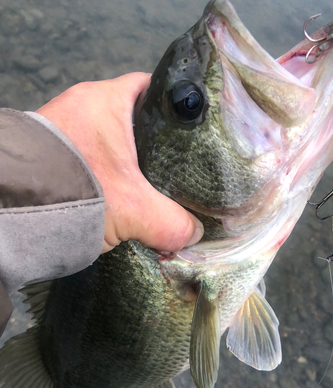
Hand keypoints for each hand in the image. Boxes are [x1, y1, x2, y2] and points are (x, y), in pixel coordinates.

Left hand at [36, 73, 203, 252]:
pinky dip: (106, 172)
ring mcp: (66, 127)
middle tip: (174, 166)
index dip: (176, 107)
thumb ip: (171, 223)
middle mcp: (84, 105)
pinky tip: (117, 193)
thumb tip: (191, 233)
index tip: (192, 131)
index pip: (153, 88)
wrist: (15, 210)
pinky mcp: (54, 150)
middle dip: (153, 143)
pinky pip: (91, 154)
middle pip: (134, 117)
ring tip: (148, 184)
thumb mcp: (134, 210)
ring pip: (112, 139)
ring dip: (128, 162)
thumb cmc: (78, 191)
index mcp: (106, 100)